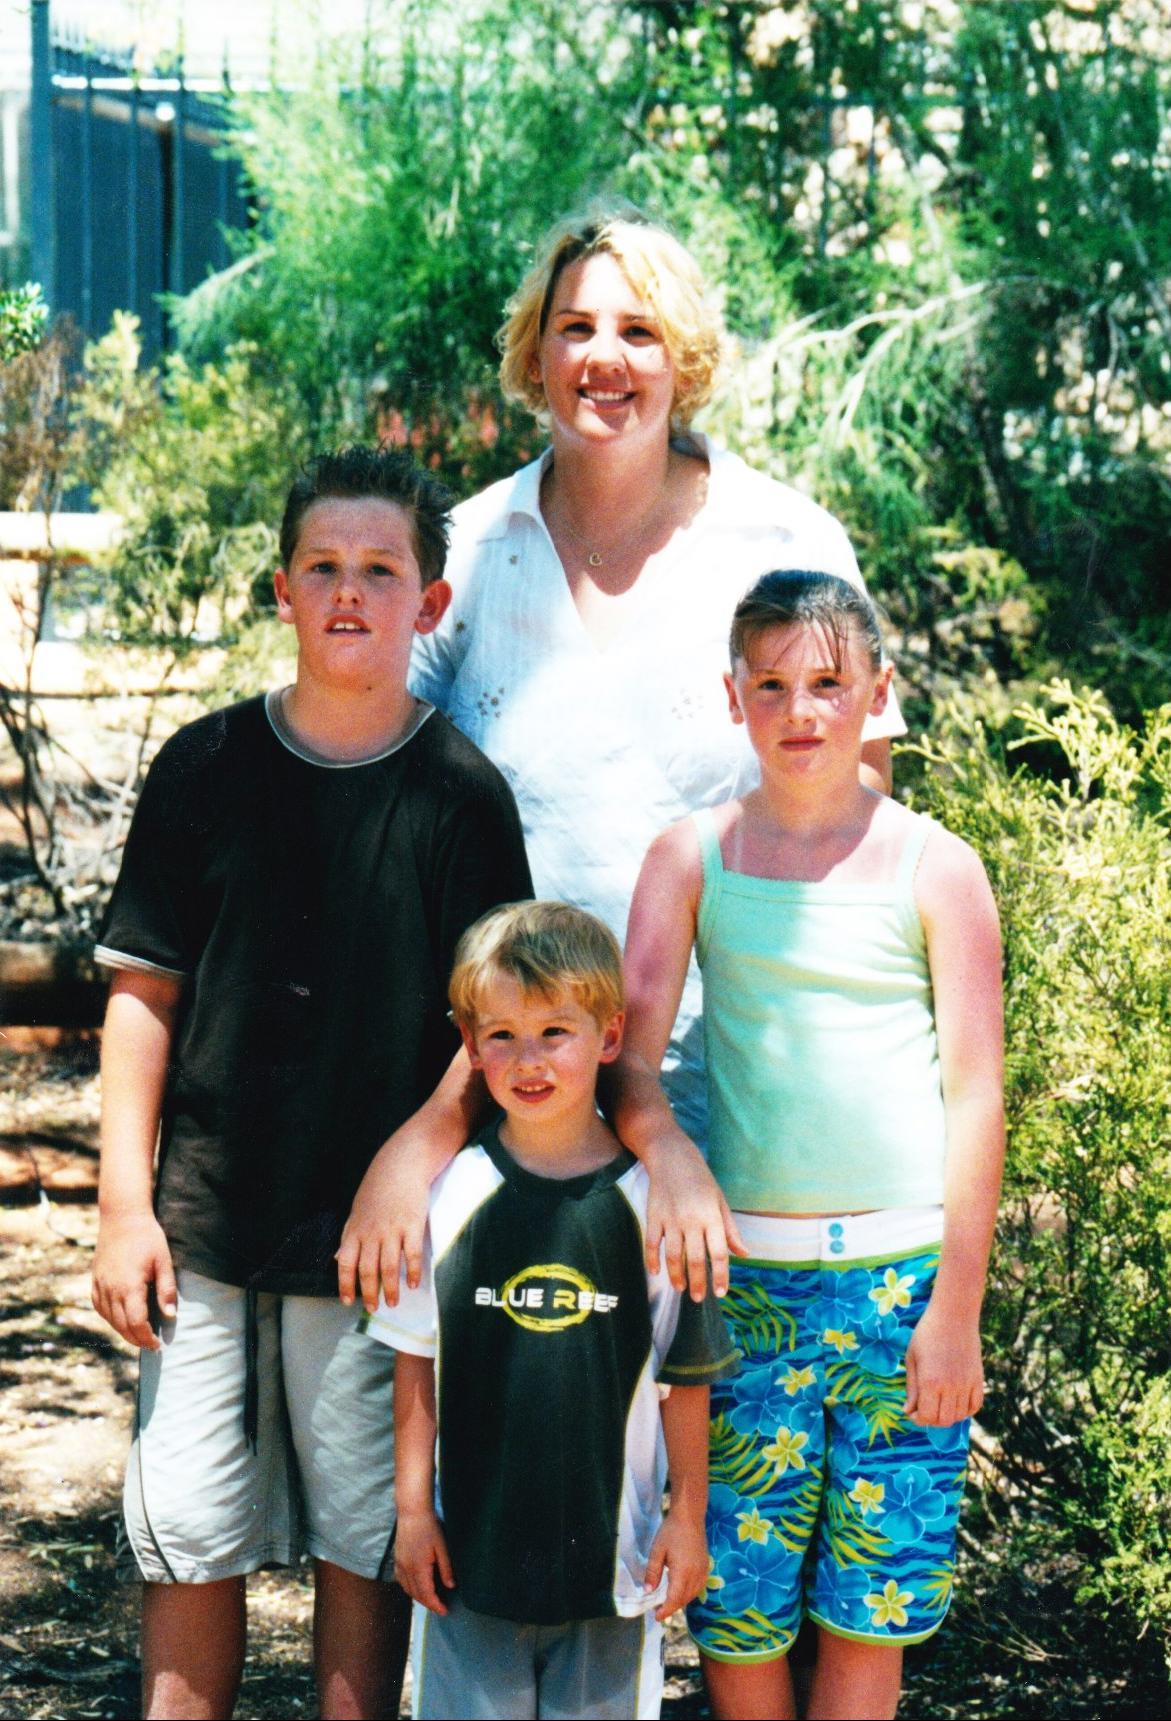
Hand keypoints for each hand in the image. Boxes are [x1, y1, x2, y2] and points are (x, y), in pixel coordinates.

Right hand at [91, 1212, 176, 1348]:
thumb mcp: (164, 1261)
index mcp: (129, 1287)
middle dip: (136, 1339)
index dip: (147, 1338)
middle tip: (150, 1346)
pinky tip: (120, 1321)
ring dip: (123, 1331)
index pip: (136, 1323)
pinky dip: (110, 1319)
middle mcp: (111, 1290)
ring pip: (109, 1319)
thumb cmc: (147, 1237)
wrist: (122, 1217)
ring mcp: (100, 1286)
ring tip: (139, 1336)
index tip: (157, 1345)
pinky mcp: (94, 1281)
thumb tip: (170, 1315)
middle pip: (122, 1325)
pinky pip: (100, 1308)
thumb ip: (166, 1289)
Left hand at [337, 1136, 431, 1312]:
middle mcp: (372, 1233)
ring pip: (389, 1266)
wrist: (401, 1165)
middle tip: (373, 1308)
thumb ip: (349, 1237)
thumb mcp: (357, 1212)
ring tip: (393, 1302)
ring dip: (390, 1288)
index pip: (346, 1263)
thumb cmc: (378, 1189)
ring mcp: (392, 1230)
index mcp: (355, 1230)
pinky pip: (412, 1254)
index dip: (346, 1284)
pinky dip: (412, 1272)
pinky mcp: (412, 1225)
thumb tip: (337, 1259)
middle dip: (369, 1292)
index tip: (348, 1301)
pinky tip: (412, 1284)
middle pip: (368, 1270)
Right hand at [394, 1508, 453, 1614]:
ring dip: (418, 1598)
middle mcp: (406, 1569)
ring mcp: (399, 1565)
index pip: (427, 1595)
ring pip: (407, 1590)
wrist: (412, 1512)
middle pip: (416, 1595)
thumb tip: (451, 1586)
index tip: (445, 1612)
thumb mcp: (442, 1547)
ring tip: (430, 1599)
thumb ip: (446, 1568)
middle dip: (428, 1604)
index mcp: (419, 1568)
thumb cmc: (429, 1527)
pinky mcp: (396, 1559)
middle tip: (440, 1607)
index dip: (436, 1605)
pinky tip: (416, 1587)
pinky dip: (409, 1588)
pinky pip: (401, 1581)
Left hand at [643, 1511, 707, 1622]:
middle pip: (684, 1600)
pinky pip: (698, 1587)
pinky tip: (681, 1590)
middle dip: (672, 1608)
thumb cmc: (671, 1531)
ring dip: (680, 1601)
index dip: (665, 1611)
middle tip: (659, 1610)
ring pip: (692, 1595)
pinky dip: (689, 1593)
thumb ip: (653, 1572)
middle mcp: (695, 1575)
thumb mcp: (657, 1551)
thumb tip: (648, 1592)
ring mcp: (703, 1571)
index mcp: (683, 1573)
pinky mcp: (706, 1566)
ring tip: (668, 1602)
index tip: (657, 1617)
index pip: (674, 1599)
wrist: (690, 1517)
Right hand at [644, 1133, 744, 1299]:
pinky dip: (652, 1260)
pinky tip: (656, 1272)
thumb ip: (730, 1230)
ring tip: (680, 1289)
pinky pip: (652, 1243)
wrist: (672, 1156)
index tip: (721, 1292)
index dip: (720, 1275)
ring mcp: (670, 1218)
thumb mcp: (720, 1201)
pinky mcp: (653, 1216)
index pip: (718, 1253)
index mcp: (712, 1216)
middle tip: (699, 1298)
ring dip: (676, 1276)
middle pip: (694, 1259)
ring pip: (673, 1255)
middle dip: (698, 1283)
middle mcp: (691, 1220)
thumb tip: (743, 1254)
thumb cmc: (701, 1179)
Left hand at [904, 1298, 984, 1425]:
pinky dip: (966, 1410)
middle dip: (932, 1420)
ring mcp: (967, 1384)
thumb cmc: (927, 1334)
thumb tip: (908, 1411)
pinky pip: (975, 1406)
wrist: (954, 1316)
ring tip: (939, 1403)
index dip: (918, 1419)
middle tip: (925, 1409)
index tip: (913, 1413)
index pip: (927, 1416)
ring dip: (948, 1415)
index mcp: (930, 1381)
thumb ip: (911, 1387)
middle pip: (944, 1420)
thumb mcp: (912, 1359)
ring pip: (960, 1416)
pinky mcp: (978, 1379)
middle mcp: (950, 1386)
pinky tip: (956, 1402)